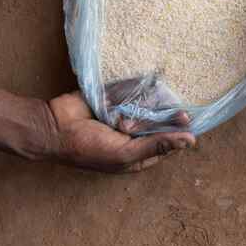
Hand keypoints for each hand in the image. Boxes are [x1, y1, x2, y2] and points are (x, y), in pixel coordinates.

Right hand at [0, 87, 195, 172]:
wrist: (54, 126)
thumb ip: (157, 145)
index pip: (168, 143)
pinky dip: (129, 93)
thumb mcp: (125, 153)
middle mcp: (135, 135)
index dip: (178, 132)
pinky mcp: (116, 98)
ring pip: (148, 105)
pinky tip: (116, 100)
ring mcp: (125, 115)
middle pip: (160, 122)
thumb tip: (191, 141)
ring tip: (122, 116)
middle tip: (173, 110)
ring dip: (140, 108)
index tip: (187, 119)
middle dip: (162, 117)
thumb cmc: (88, 148)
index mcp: (139, 155)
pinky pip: (132, 91)